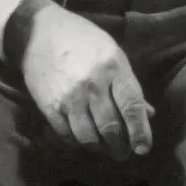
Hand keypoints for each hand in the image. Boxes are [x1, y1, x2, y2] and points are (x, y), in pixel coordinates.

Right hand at [4, 0, 152, 163]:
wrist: (37, 32)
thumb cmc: (82, 40)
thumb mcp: (112, 53)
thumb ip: (129, 85)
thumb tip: (148, 114)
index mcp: (113, 68)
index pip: (132, 107)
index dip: (140, 132)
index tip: (143, 148)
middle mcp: (93, 84)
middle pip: (111, 128)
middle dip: (120, 147)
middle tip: (122, 153)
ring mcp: (69, 97)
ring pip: (89, 137)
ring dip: (99, 148)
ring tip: (104, 148)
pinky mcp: (49, 106)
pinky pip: (67, 135)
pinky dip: (77, 143)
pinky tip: (82, 140)